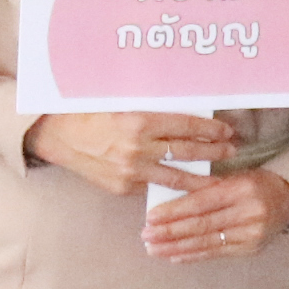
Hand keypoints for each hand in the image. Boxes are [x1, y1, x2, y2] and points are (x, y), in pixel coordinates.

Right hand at [21, 108, 237, 198]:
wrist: (56, 137)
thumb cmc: (87, 112)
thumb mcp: (120, 101)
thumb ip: (150, 107)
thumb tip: (184, 108)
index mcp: (138, 121)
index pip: (186, 125)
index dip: (210, 128)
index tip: (226, 130)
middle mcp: (137, 148)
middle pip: (187, 151)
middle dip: (214, 151)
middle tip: (231, 150)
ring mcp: (130, 171)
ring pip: (177, 177)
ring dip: (202, 176)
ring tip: (218, 175)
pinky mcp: (123, 187)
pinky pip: (153, 185)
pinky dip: (171, 184)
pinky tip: (185, 182)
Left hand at [140, 164, 288, 264]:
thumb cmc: (254, 182)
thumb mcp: (232, 176)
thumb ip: (203, 188)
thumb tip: (166, 200)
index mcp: (241, 189)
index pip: (201, 202)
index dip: (174, 212)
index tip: (150, 218)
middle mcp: (248, 213)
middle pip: (202, 225)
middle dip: (170, 232)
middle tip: (146, 236)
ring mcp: (252, 234)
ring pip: (207, 242)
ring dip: (177, 248)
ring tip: (154, 249)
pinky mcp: (252, 249)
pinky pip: (217, 253)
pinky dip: (194, 255)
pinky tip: (175, 256)